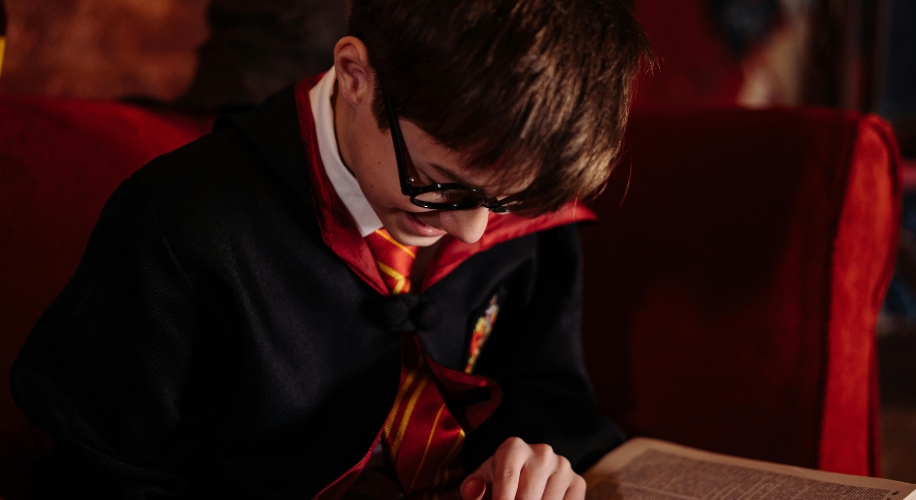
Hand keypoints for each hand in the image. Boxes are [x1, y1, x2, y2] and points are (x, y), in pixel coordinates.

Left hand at [460, 437, 585, 499]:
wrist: (530, 473)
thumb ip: (473, 487)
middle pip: (527, 497)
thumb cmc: (502, 480)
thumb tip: (472, 490)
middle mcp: (541, 452)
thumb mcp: (485, 480)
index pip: (506, 480)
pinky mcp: (578, 482)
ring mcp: (563, 467)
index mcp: (514, 448)